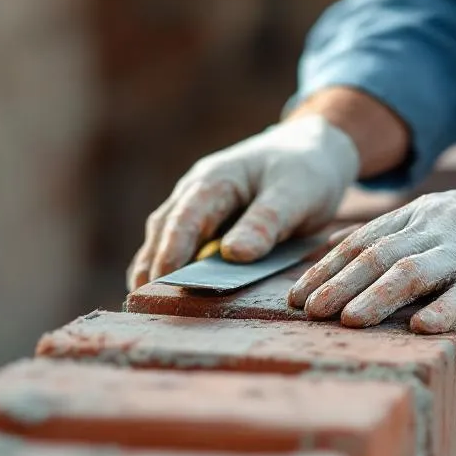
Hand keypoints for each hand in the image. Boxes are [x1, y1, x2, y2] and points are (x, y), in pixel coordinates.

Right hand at [127, 116, 358, 289]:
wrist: (310, 152)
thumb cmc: (304, 170)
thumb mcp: (296, 193)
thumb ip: (266, 221)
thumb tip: (234, 254)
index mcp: (216, 180)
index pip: (185, 218)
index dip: (173, 250)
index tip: (163, 281)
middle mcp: (196, 192)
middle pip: (164, 230)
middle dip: (153, 265)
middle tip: (146, 303)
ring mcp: (197, 207)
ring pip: (165, 237)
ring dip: (154, 267)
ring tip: (147, 304)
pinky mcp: (206, 223)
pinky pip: (182, 245)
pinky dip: (172, 266)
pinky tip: (167, 291)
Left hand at [288, 181, 455, 400]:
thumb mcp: (440, 219)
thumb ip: (394, 236)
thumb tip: (333, 254)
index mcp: (426, 218)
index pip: (368, 242)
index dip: (328, 270)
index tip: (295, 298)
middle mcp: (451, 236)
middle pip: (391, 259)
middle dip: (347, 287)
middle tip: (312, 313)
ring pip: (432, 281)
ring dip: (390, 303)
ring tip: (355, 324)